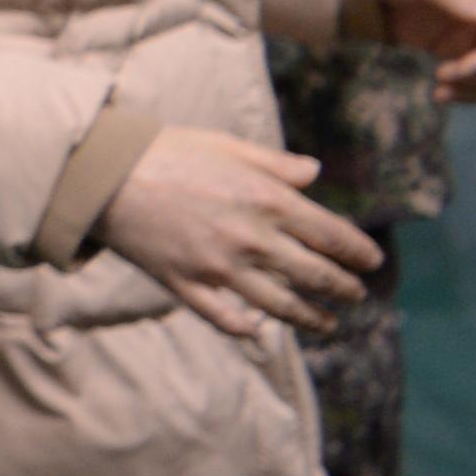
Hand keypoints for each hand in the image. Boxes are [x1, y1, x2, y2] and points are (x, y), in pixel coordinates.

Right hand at [97, 127, 380, 339]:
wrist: (103, 174)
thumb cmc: (166, 151)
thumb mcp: (226, 145)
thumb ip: (275, 163)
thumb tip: (315, 172)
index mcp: (267, 201)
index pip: (333, 236)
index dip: (360, 253)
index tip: (373, 261)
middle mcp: (251, 239)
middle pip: (316, 276)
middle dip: (345, 289)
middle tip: (357, 295)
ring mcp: (218, 267)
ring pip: (280, 306)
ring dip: (311, 319)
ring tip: (327, 324)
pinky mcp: (185, 284)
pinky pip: (223, 317)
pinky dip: (245, 328)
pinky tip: (258, 330)